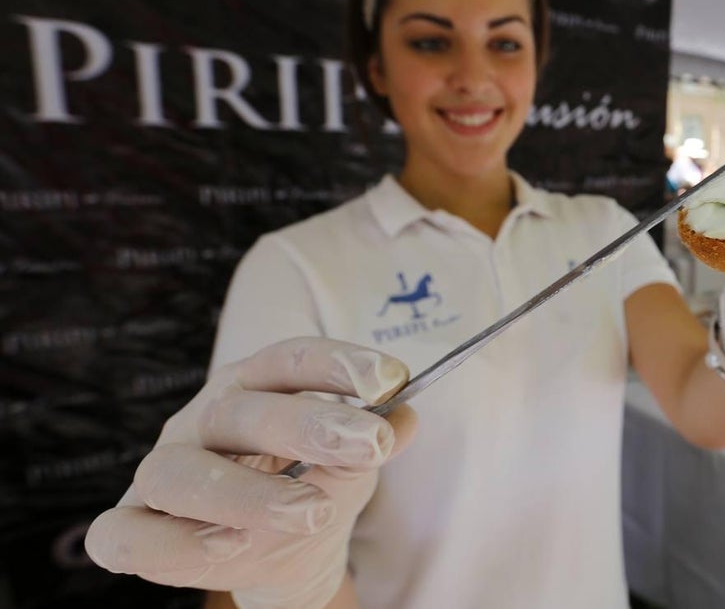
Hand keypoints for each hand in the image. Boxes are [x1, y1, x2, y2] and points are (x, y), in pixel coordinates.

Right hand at [84, 339, 415, 608]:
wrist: (276, 555)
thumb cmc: (308, 489)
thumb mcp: (351, 465)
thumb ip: (374, 440)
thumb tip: (407, 416)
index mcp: (253, 387)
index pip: (288, 359)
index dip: (337, 363)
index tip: (392, 377)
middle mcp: (201, 420)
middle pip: (241, 411)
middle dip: (309, 425)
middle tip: (371, 446)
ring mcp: (162, 471)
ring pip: (180, 472)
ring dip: (248, 492)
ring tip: (313, 509)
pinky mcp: (132, 527)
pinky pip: (126, 535)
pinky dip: (174, 542)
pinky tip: (230, 545)